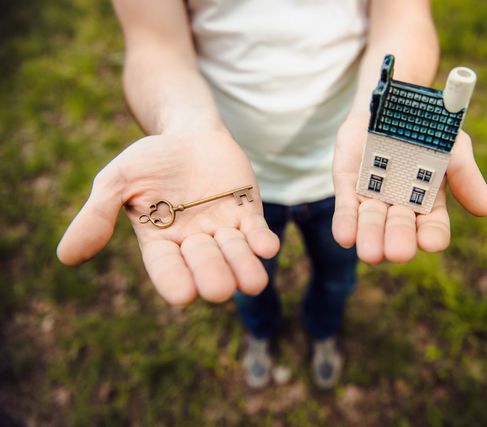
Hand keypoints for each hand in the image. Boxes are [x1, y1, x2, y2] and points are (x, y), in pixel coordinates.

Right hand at [57, 132, 279, 304]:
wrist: (189, 132)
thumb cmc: (151, 158)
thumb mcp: (118, 180)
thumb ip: (97, 214)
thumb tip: (65, 256)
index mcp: (160, 241)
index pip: (166, 268)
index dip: (174, 281)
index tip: (183, 295)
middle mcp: (194, 242)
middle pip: (205, 266)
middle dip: (212, 275)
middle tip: (218, 288)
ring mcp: (223, 230)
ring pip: (236, 256)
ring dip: (243, 267)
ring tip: (252, 282)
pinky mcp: (248, 215)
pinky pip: (258, 234)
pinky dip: (263, 242)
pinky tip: (267, 247)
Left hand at [332, 113, 486, 263]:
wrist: (394, 100)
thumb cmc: (428, 128)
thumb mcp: (453, 147)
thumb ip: (466, 176)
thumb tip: (485, 209)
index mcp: (429, 203)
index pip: (433, 227)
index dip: (433, 236)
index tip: (432, 243)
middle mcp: (400, 206)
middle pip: (400, 229)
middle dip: (399, 240)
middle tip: (398, 254)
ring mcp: (373, 197)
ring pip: (371, 223)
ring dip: (370, 237)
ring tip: (371, 254)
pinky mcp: (347, 186)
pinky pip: (346, 208)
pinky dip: (346, 222)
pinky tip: (344, 238)